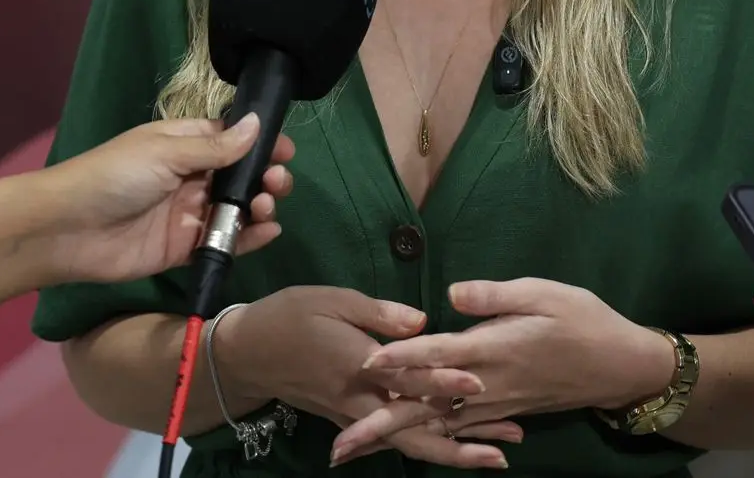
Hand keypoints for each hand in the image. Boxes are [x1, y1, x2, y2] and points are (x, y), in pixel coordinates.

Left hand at [37, 114, 294, 284]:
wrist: (67, 230)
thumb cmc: (114, 176)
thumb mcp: (166, 152)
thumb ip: (215, 146)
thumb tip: (257, 123)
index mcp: (181, 144)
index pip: (229, 138)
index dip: (258, 143)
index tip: (286, 151)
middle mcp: (189, 177)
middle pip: (238, 176)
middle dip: (263, 177)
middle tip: (278, 183)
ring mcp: (187, 214)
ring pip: (235, 209)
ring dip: (259, 206)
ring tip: (267, 206)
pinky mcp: (183, 248)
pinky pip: (222, 242)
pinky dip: (248, 238)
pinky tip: (268, 231)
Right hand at [218, 286, 517, 469]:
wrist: (247, 354)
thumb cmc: (290, 316)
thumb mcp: (331, 299)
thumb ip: (378, 312)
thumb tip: (422, 322)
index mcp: (358, 365)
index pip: (408, 378)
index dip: (445, 379)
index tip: (482, 382)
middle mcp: (360, 400)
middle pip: (416, 432)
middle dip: (463, 443)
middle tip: (506, 449)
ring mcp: (356, 416)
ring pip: (409, 443)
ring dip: (453, 451)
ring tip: (496, 454)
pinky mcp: (351, 421)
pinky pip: (394, 440)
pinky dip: (427, 444)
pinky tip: (455, 444)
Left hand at [332, 278, 673, 464]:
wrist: (620, 367)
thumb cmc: (583, 320)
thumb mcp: (544, 292)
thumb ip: (496, 294)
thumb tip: (451, 292)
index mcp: (493, 349)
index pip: (438, 354)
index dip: (401, 359)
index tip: (366, 364)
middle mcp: (487, 384)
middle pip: (425, 407)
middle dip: (381, 425)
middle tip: (339, 445)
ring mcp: (494, 404)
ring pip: (435, 425)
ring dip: (394, 437)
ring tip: (355, 449)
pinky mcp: (502, 412)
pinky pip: (457, 430)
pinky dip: (427, 438)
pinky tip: (404, 444)